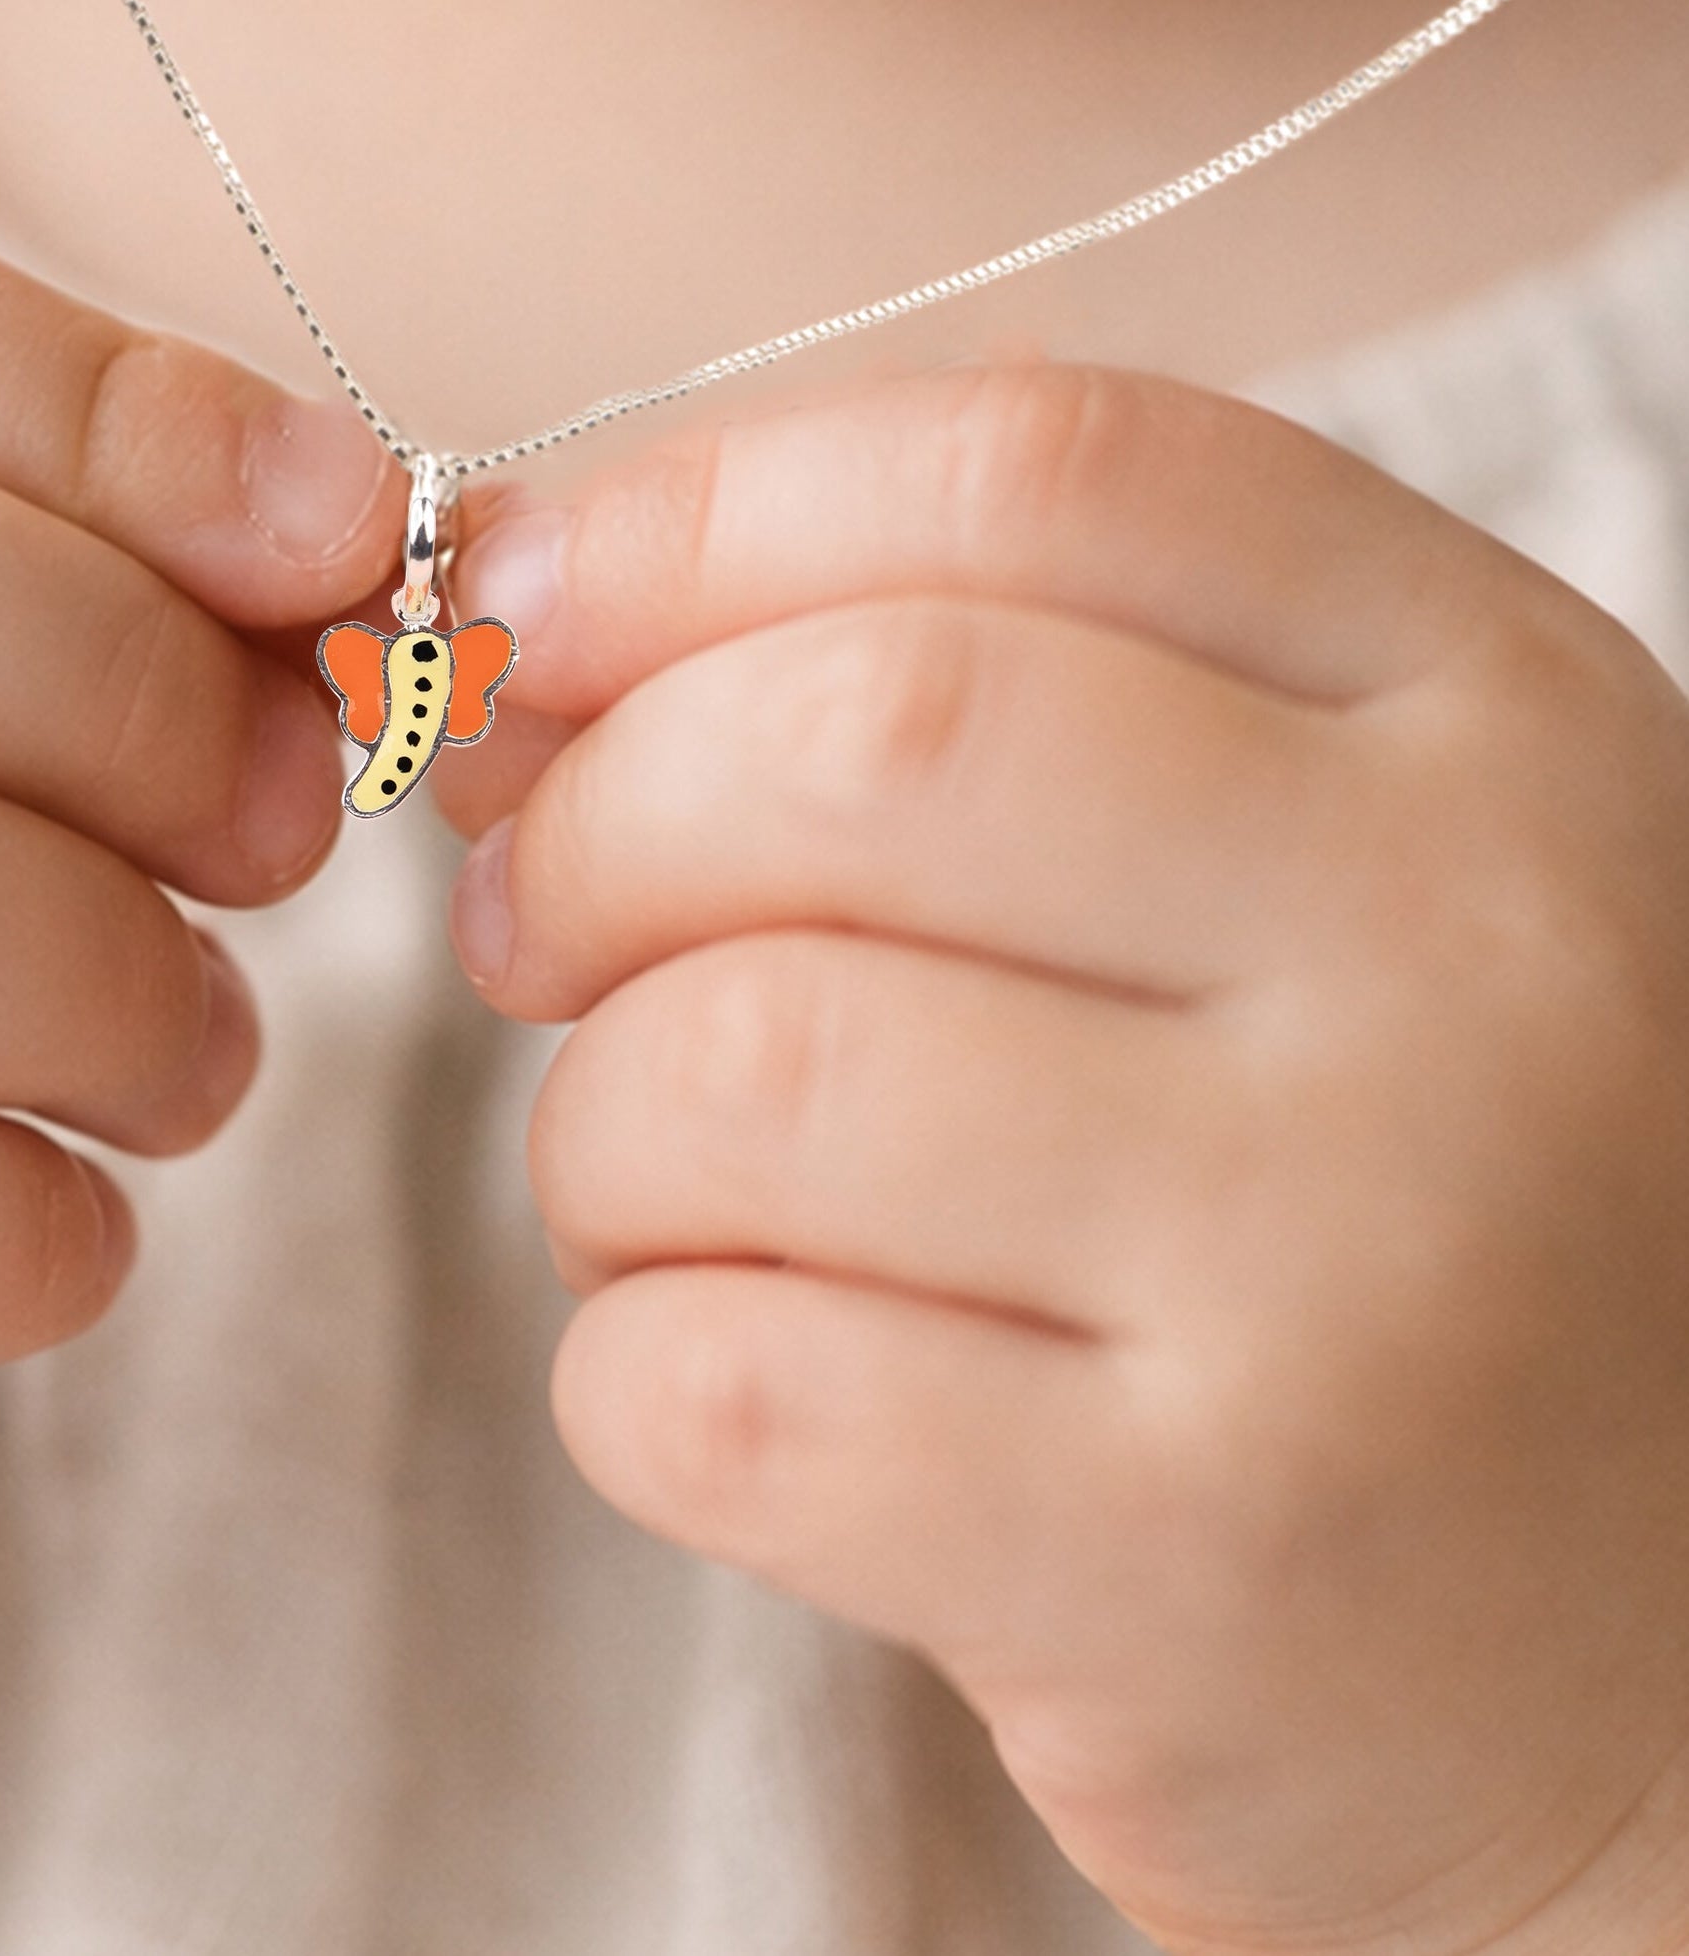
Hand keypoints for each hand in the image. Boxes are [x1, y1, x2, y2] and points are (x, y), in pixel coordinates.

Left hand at [444, 362, 1688, 1955]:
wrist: (1634, 1634)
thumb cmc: (1369, 1196)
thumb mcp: (1292, 867)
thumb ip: (977, 686)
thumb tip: (528, 600)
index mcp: (1487, 708)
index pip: (1032, 470)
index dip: (698, 515)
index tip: (527, 609)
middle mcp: (1466, 945)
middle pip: (860, 736)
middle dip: (600, 819)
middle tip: (537, 924)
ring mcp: (1353, 1261)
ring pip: (746, 1067)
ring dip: (594, 1127)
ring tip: (651, 1187)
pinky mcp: (1204, 1563)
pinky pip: (726, 1383)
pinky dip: (625, 1363)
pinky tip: (719, 1374)